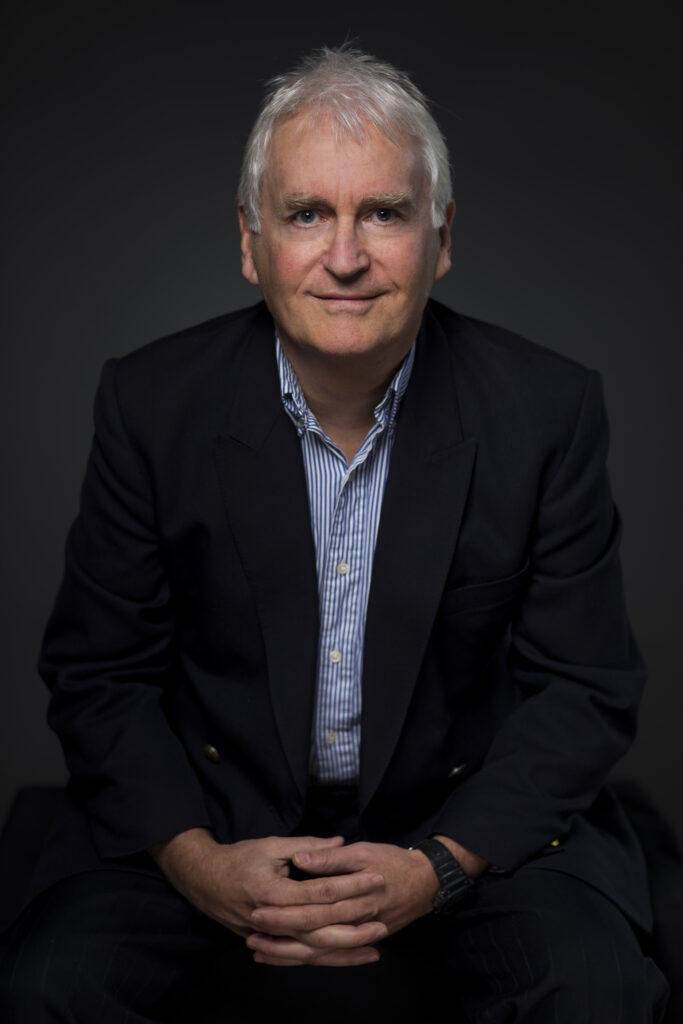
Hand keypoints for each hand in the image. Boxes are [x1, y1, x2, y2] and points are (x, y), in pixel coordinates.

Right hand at [149, 827, 385, 964]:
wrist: (203, 880)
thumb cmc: (238, 858)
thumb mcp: (272, 845)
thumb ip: (307, 847)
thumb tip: (339, 843)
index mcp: (274, 892)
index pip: (321, 892)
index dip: (351, 886)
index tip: (375, 878)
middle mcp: (272, 920)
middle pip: (320, 928)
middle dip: (355, 925)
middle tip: (384, 920)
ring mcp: (269, 937)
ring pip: (312, 950)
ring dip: (345, 951)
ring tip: (375, 948)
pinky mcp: (269, 944)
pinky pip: (301, 957)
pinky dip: (326, 959)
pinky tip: (347, 958)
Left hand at [248, 840, 438, 965]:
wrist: (428, 882)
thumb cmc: (394, 861)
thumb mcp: (364, 851)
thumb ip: (331, 859)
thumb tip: (300, 859)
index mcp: (353, 899)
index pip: (312, 909)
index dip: (283, 912)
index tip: (256, 908)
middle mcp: (354, 924)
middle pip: (311, 937)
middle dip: (279, 938)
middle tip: (250, 935)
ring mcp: (358, 938)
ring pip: (319, 953)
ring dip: (289, 954)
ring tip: (260, 952)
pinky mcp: (360, 942)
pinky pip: (330, 956)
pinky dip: (307, 958)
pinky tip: (288, 957)